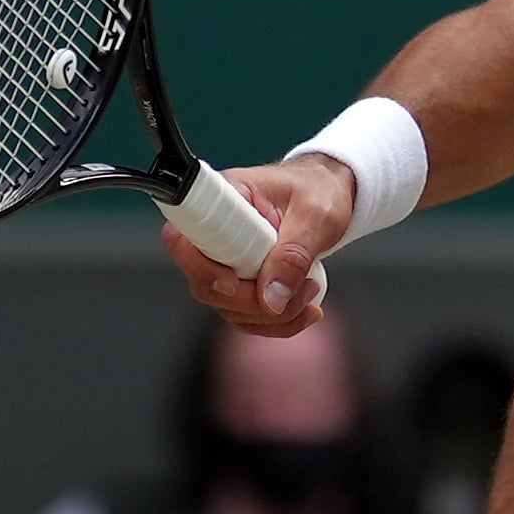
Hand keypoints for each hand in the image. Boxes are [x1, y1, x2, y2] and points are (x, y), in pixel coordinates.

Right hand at [163, 153, 354, 333]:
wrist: (331, 194)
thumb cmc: (319, 191)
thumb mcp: (315, 216)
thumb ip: (293, 254)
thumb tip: (270, 299)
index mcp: (222, 201)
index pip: (182, 237)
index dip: (201, 269)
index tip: (235, 282)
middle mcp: (214, 233)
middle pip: (204, 284)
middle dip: (251, 302)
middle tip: (302, 288)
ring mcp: (225, 261)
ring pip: (227, 307)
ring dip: (272, 315)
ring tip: (311, 290)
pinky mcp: (241, 281)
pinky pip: (247, 315)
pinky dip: (277, 323)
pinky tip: (307, 310)